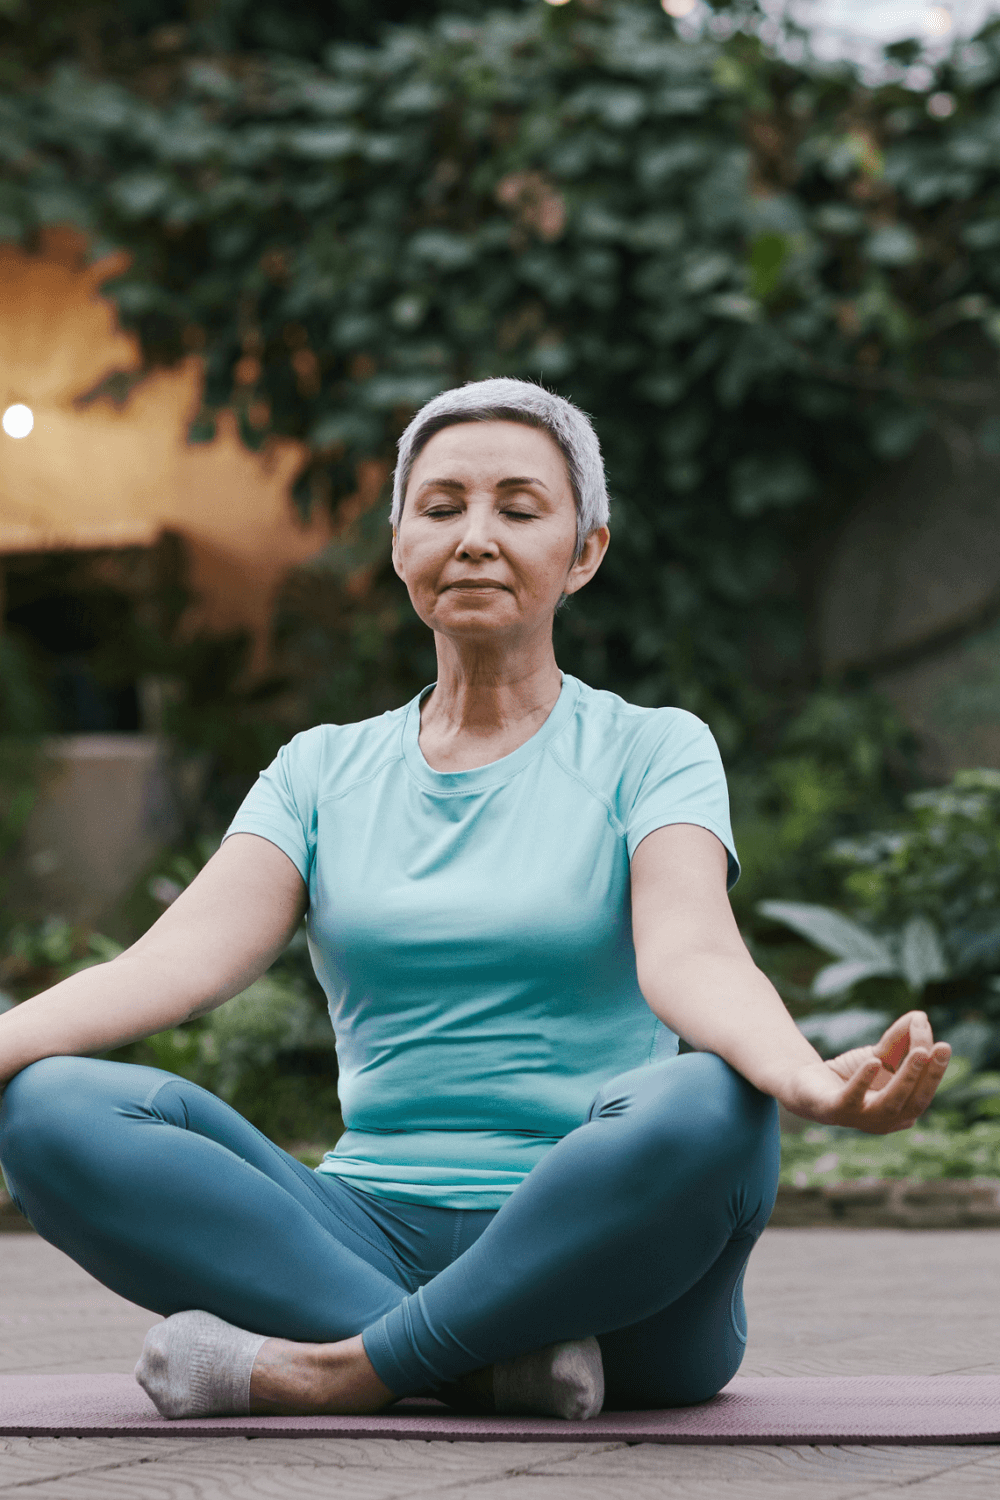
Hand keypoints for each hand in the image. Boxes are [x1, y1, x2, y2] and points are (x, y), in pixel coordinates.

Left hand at [785, 1010, 951, 1134]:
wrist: (807, 1084)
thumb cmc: (850, 1073)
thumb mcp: (880, 1055)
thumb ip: (901, 1039)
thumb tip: (921, 1016)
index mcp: (902, 1111)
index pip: (923, 1092)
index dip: (936, 1071)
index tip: (944, 1045)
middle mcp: (885, 1121)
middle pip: (913, 1102)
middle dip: (928, 1075)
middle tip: (939, 1048)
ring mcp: (861, 1119)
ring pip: (890, 1104)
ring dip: (906, 1077)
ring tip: (919, 1052)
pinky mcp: (835, 1111)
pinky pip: (851, 1098)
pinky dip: (863, 1081)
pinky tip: (873, 1062)